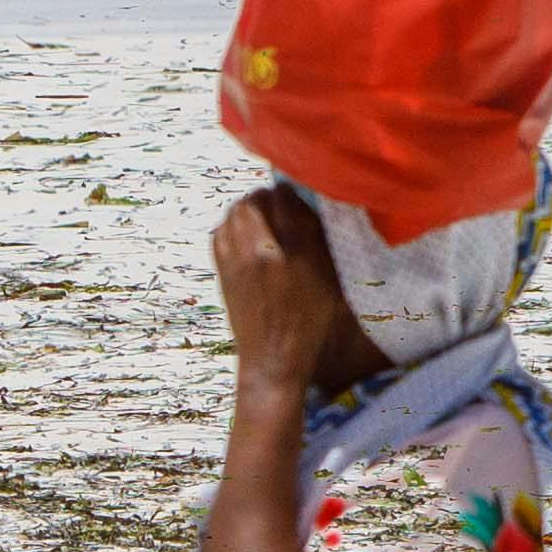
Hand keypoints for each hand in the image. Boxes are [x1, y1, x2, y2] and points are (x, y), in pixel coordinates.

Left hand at [211, 188, 352, 389]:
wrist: (274, 358)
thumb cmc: (311, 323)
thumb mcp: (332, 282)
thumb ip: (323, 243)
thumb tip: (314, 210)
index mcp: (297, 251)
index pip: (287, 199)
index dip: (292, 193)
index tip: (297, 196)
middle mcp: (264, 250)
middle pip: (256, 200)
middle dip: (267, 198)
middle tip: (277, 206)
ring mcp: (239, 260)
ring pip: (235, 213)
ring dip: (247, 209)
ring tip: (259, 217)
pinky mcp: (223, 271)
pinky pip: (220, 232)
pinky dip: (230, 226)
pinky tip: (242, 235)